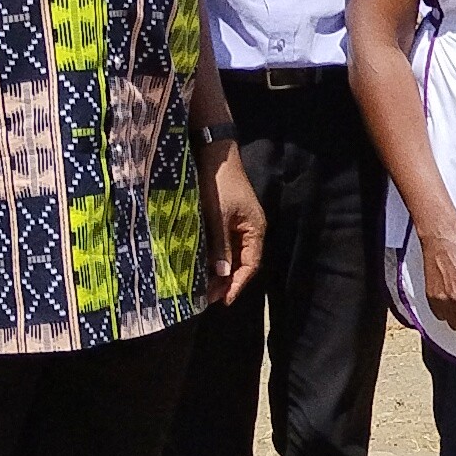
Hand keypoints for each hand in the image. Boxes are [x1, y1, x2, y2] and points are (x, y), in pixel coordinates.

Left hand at [198, 134, 267, 306]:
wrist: (214, 154)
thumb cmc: (219, 184)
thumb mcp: (218, 216)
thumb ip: (221, 245)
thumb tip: (222, 274)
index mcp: (255, 230)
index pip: (251, 265)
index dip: (237, 284)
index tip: (223, 300)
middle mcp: (250, 230)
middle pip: (242, 263)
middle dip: (226, 281)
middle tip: (207, 298)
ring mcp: (238, 224)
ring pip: (231, 255)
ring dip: (219, 271)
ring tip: (202, 286)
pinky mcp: (226, 218)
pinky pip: (223, 244)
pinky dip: (214, 257)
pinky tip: (201, 265)